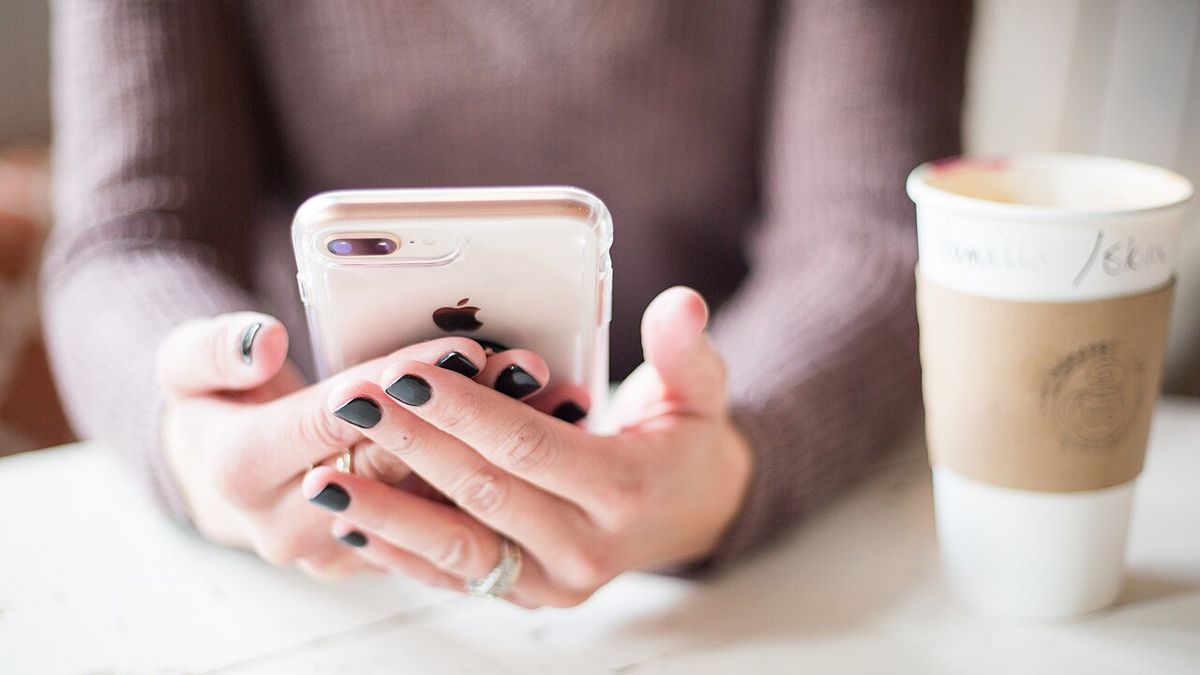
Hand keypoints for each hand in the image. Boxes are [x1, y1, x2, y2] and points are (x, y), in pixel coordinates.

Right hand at [156, 312, 550, 578]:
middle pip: (394, 461)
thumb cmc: (216, 405)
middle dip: (463, 409)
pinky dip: (488, 471)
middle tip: (524, 367)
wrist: (222, 474)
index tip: (463, 348)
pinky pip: (441, 515)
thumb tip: (263, 344)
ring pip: (428, 494)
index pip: (335, 418)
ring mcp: (337, 549)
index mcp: (240, 471)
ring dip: (489, 444)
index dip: (402, 381)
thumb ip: (215, 349)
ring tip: (543, 396)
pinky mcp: (376, 556)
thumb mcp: (187, 364)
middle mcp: (288, 524)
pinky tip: (541, 432)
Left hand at [304, 287, 752, 605]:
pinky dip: (401, 552)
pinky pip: (455, 577)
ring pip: (457, 549)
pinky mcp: (526, 595)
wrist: (690, 514)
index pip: (529, 446)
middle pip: (481, 493)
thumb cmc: (683, 440)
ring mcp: (553, 582)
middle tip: (349, 403)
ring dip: (387, 512)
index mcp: (625, 489)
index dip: (464, 410)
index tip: (406, 373)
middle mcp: (588, 548)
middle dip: (409, 445)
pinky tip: (353, 520)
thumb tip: (683, 304)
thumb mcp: (698, 389)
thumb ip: (684, 348)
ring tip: (326, 477)